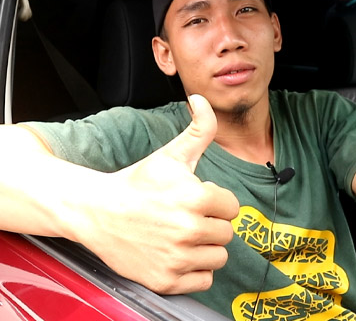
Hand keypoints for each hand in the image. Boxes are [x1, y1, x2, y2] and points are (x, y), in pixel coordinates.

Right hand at [72, 95, 238, 293]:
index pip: (232, 207)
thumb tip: (203, 98)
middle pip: (226, 233)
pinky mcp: (167, 281)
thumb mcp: (171, 153)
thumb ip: (199, 128)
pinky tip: (174, 253)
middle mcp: (189, 230)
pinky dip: (193, 270)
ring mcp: (177, 258)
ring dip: (204, 247)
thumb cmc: (137, 181)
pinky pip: (203, 279)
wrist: (98, 211)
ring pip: (218, 257)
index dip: (215, 201)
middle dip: (210, 223)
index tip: (195, 198)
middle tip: (184, 216)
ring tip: (180, 234)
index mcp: (196, 197)